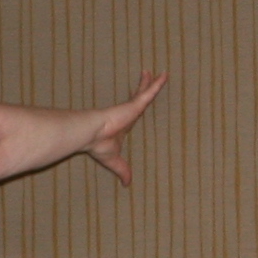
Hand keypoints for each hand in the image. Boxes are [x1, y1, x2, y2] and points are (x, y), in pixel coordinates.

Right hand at [75, 70, 166, 185]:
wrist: (91, 134)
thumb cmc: (100, 145)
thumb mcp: (114, 161)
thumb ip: (122, 170)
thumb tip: (127, 185)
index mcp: (123, 124)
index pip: (133, 111)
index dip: (136, 104)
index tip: (138, 96)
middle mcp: (127, 114)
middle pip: (139, 97)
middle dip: (143, 86)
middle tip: (147, 76)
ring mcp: (131, 108)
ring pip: (145, 92)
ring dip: (151, 82)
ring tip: (160, 72)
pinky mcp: (134, 105)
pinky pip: (150, 93)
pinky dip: (158, 85)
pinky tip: (166, 76)